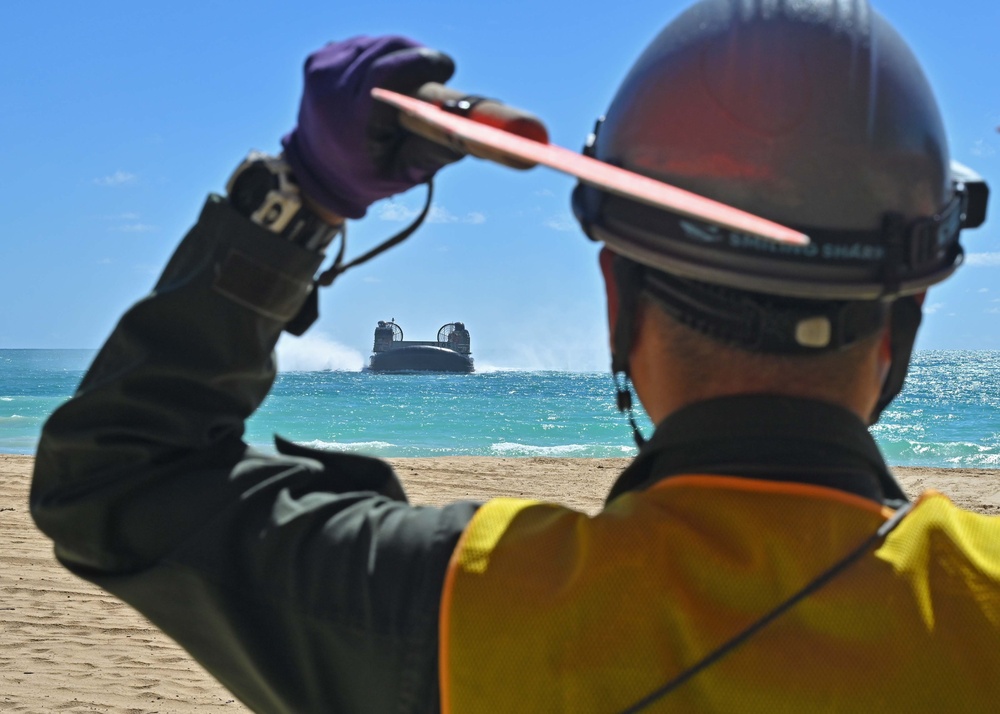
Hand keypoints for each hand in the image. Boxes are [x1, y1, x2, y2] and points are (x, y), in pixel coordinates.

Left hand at [282, 36, 464, 219]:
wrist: (318, 171)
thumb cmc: (368, 174)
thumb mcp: (404, 173)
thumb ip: (434, 150)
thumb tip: (470, 128)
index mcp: (351, 118)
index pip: (389, 71)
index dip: (423, 62)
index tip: (445, 69)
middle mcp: (331, 87)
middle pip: (387, 49)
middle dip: (418, 57)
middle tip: (434, 76)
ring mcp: (321, 69)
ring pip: (378, 43)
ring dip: (401, 56)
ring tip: (408, 83)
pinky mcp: (319, 59)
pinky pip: (364, 44)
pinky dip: (381, 56)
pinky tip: (383, 79)